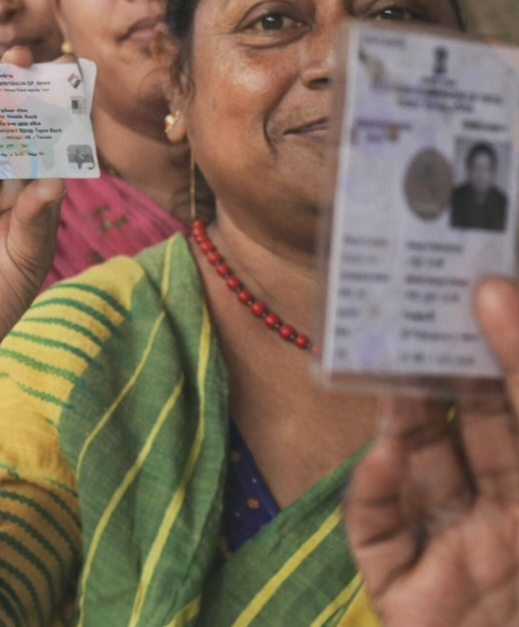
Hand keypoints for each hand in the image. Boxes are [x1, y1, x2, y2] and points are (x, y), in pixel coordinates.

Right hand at [346, 276, 518, 626]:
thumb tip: (504, 306)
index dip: (509, 351)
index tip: (485, 287)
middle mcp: (513, 529)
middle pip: (481, 432)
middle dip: (450, 369)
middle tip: (418, 302)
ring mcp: (459, 565)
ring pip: (423, 470)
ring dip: (403, 412)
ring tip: (388, 356)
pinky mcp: (406, 598)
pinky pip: (380, 532)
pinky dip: (376, 486)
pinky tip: (386, 449)